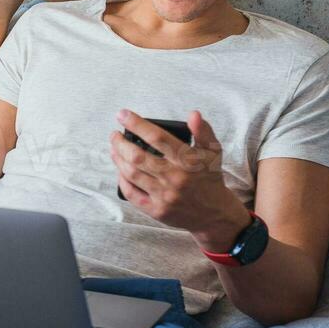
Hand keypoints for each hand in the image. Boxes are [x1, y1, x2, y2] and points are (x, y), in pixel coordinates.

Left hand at [109, 109, 250, 249]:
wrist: (214, 214)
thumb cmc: (210, 178)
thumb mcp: (213, 152)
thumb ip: (203, 131)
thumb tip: (192, 114)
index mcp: (188, 161)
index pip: (158, 138)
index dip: (137, 124)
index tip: (122, 115)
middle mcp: (175, 178)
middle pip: (138, 156)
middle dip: (120, 143)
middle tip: (114, 135)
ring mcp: (164, 195)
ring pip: (132, 174)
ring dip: (118, 159)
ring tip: (114, 149)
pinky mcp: (157, 210)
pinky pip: (132, 194)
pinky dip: (122, 180)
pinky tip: (120, 170)